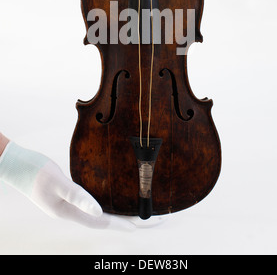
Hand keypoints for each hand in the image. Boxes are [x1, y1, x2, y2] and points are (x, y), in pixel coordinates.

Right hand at [0, 142, 133, 230]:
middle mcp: (70, 211)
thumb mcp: (56, 182)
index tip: (142, 224)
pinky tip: (111, 196)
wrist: (14, 164)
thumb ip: (76, 195)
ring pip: (98, 213)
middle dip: (126, 221)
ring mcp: (68, 204)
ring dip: (116, 213)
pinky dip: (104, 202)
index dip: (122, 224)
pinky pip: (91, 202)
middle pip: (103, 221)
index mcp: (68, 213)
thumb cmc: (33, 171)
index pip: (101, 223)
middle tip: (149, 219)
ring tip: (135, 211)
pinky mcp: (66, 194)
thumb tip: (99, 212)